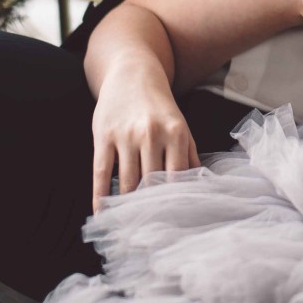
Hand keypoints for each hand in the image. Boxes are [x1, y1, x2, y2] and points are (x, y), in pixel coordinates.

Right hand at [91, 78, 199, 211]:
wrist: (132, 73)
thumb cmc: (159, 106)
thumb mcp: (180, 125)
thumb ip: (190, 154)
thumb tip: (201, 186)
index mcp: (176, 133)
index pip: (177, 177)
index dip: (175, 202)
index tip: (173, 222)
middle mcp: (152, 134)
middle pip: (152, 183)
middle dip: (151, 208)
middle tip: (150, 230)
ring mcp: (126, 135)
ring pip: (128, 182)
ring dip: (127, 206)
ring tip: (128, 224)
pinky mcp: (103, 136)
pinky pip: (102, 172)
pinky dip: (101, 196)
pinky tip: (103, 212)